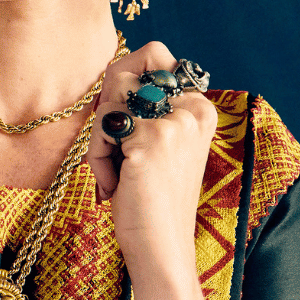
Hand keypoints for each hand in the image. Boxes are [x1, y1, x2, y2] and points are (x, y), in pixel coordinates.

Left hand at [86, 40, 215, 299]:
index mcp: (201, 106)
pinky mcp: (150, 140)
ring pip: (108, 100)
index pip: (152, 54)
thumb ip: (146, 106)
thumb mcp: (158, 143)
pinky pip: (102, 128)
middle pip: (123, 72)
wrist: (162, 246)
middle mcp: (193, 108)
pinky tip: (115, 184)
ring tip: (117, 171)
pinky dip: (98, 158)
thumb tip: (113, 71)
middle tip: (116, 149)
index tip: (122, 123)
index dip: (123, 84)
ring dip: (101, 138)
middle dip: (106, 111)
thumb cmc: (152, 197)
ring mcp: (173, 122)